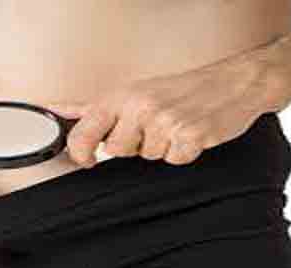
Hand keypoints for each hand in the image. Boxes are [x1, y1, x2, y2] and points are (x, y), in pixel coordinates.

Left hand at [48, 58, 288, 166]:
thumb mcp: (134, 91)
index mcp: (122, 95)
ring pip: (147, 157)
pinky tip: (190, 134)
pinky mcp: (189, 136)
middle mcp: (140, 106)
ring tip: (174, 126)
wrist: (232, 83)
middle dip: (133, 145)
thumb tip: (58, 110)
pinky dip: (183, 153)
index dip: (80, 152)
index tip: (86, 158)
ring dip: (161, 148)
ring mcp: (165, 121)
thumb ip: (95, 107)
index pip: (83, 132)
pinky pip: (174, 161)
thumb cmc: (181, 89)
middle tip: (152, 127)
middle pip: (117, 151)